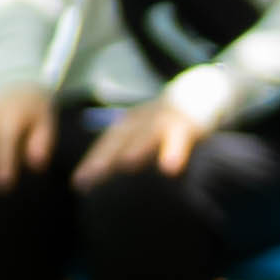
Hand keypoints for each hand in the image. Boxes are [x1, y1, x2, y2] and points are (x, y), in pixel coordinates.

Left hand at [97, 95, 218, 182]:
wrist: (201, 92)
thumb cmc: (166, 124)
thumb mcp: (145, 137)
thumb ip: (130, 157)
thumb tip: (108, 186)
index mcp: (128, 126)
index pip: (106, 145)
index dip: (92, 163)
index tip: (78, 184)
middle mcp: (141, 120)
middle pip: (119, 139)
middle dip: (102, 158)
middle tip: (87, 178)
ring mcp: (163, 119)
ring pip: (149, 134)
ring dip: (138, 148)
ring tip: (126, 165)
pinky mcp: (188, 122)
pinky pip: (181, 137)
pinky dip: (175, 150)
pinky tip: (170, 168)